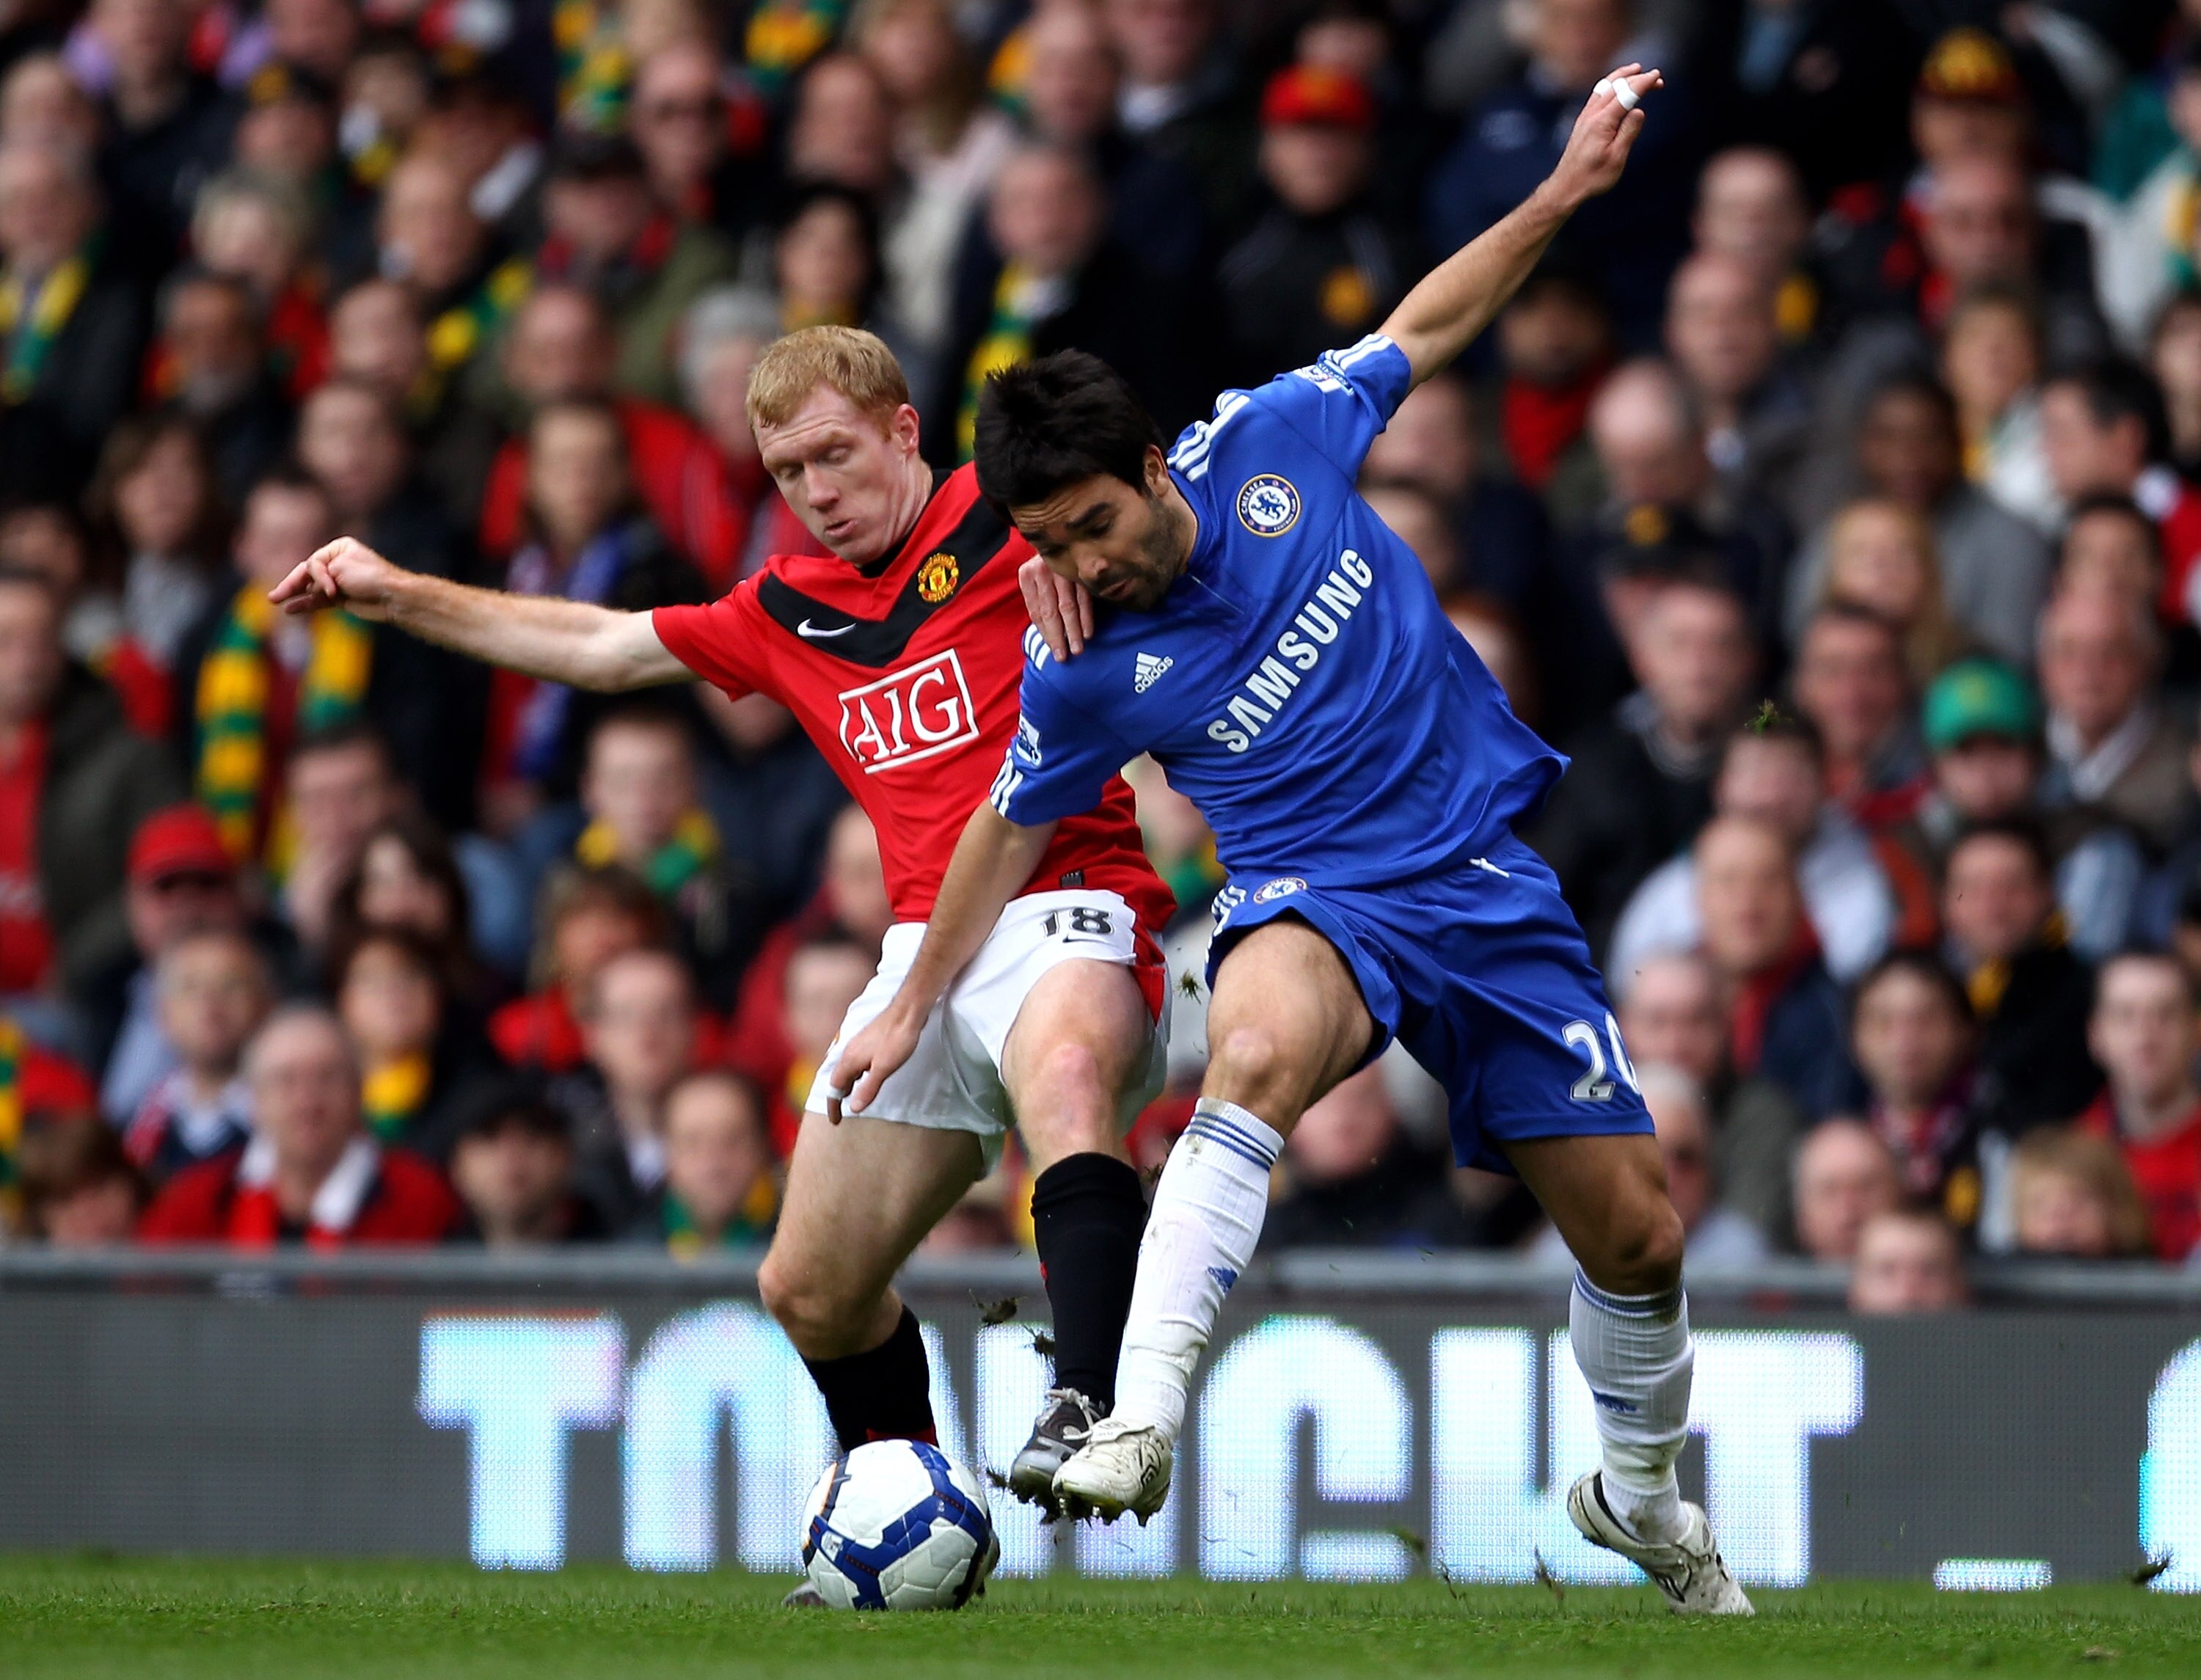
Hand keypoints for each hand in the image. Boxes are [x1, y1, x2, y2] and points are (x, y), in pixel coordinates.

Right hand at [268, 536, 400, 620]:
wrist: (393, 597)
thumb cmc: (370, 577)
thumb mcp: (339, 567)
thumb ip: (318, 574)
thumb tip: (308, 587)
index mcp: (338, 548)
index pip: (313, 563)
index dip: (316, 577)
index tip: (331, 590)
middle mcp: (336, 563)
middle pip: (307, 575)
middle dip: (291, 585)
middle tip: (273, 597)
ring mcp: (338, 582)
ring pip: (310, 588)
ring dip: (294, 595)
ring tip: (275, 601)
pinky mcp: (340, 599)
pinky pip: (318, 601)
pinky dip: (305, 604)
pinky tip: (291, 609)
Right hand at [826, 1002, 922, 1121]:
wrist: (907, 1011)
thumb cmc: (897, 1038)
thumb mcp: (883, 1068)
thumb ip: (868, 1088)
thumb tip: (854, 1108)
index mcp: (850, 1059)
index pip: (834, 1087)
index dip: (833, 1105)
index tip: (835, 1120)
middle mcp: (850, 1051)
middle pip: (837, 1078)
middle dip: (837, 1095)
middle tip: (840, 1111)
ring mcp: (859, 1044)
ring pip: (846, 1068)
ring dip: (846, 1084)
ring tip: (850, 1095)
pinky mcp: (869, 1040)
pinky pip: (855, 1061)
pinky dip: (855, 1073)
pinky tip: (865, 1074)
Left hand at [1019, 555, 1092, 660]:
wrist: (1062, 530)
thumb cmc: (1050, 561)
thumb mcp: (1037, 576)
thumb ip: (1039, 598)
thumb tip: (1045, 631)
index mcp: (1027, 574)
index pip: (1035, 610)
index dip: (1044, 632)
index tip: (1052, 649)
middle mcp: (1042, 570)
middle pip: (1050, 611)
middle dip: (1057, 636)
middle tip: (1063, 657)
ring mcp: (1062, 568)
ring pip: (1067, 606)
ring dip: (1073, 631)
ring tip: (1077, 649)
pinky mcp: (1080, 568)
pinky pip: (1084, 597)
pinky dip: (1086, 617)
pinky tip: (1088, 632)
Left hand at [1548, 66, 1661, 208]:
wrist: (1566, 187)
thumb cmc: (1592, 177)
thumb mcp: (1616, 158)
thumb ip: (1628, 132)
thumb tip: (1639, 110)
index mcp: (1602, 122)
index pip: (1626, 94)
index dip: (1643, 83)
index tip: (1657, 76)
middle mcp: (1591, 115)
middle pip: (1616, 87)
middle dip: (1637, 78)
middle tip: (1656, 77)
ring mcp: (1585, 117)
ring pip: (1604, 87)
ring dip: (1621, 77)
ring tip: (1635, 70)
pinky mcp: (1582, 122)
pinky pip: (1596, 95)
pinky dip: (1609, 85)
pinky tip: (1614, 86)